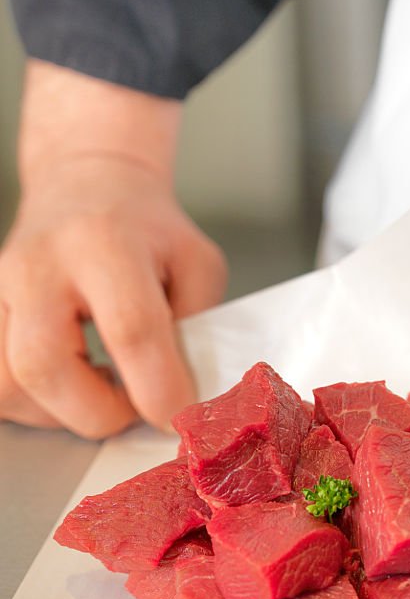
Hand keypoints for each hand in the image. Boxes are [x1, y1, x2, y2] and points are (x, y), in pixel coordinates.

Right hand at [0, 156, 225, 436]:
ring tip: (98, 393)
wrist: (84, 185)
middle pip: (45, 365)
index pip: (131, 328)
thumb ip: (200, 327)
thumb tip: (189, 397)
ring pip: (7, 385)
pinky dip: (33, 406)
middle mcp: (38, 265)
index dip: (159, 387)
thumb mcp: (196, 263)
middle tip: (134, 402)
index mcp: (105, 243)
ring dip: (61, 413)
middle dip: (100, 411)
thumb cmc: (146, 232)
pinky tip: (66, 389)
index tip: (179, 412)